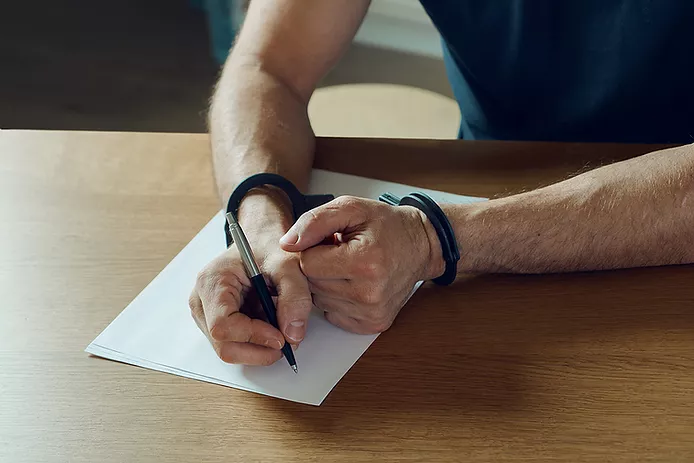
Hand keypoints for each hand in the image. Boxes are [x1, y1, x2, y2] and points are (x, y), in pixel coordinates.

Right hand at [189, 191, 312, 364]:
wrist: (261, 241)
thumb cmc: (268, 247)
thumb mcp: (289, 264)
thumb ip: (295, 296)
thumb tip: (292, 334)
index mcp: (212, 281)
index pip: (223, 325)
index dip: (253, 337)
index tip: (280, 337)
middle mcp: (202, 301)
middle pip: (224, 346)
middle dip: (258, 350)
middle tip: (287, 342)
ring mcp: (207, 315)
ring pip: (230, 350)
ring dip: (259, 347)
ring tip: (280, 325)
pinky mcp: (217, 323)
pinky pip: (235, 345)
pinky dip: (257, 342)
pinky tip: (270, 323)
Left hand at [279, 196, 443, 333]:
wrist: (420, 246)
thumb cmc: (386, 225)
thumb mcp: (351, 208)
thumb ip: (315, 222)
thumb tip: (286, 244)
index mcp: (364, 262)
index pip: (307, 264)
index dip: (313, 249)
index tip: (330, 241)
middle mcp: (369, 293)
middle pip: (311, 285)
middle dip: (318, 267)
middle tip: (340, 252)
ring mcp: (371, 313)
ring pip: (319, 301)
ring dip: (326, 283)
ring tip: (348, 266)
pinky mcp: (371, 325)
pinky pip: (332, 313)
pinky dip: (336, 299)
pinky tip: (353, 283)